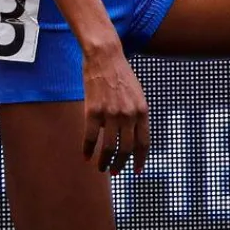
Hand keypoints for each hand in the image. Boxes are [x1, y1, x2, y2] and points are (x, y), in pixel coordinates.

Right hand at [80, 46, 149, 174]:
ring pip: (109, 147)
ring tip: (102, 169)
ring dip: (105, 162)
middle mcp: (129, 114)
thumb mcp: (137, 95)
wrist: (105, 57)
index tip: (138, 170)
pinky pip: (90, 138)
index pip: (144, 142)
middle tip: (116, 172)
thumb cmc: (121, 76)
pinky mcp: (93, 111)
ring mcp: (111, 113)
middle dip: (121, 164)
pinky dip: (87, 150)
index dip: (141, 159)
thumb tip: (134, 136)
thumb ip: (137, 114)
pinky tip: (85, 157)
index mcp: (143, 111)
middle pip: (126, 149)